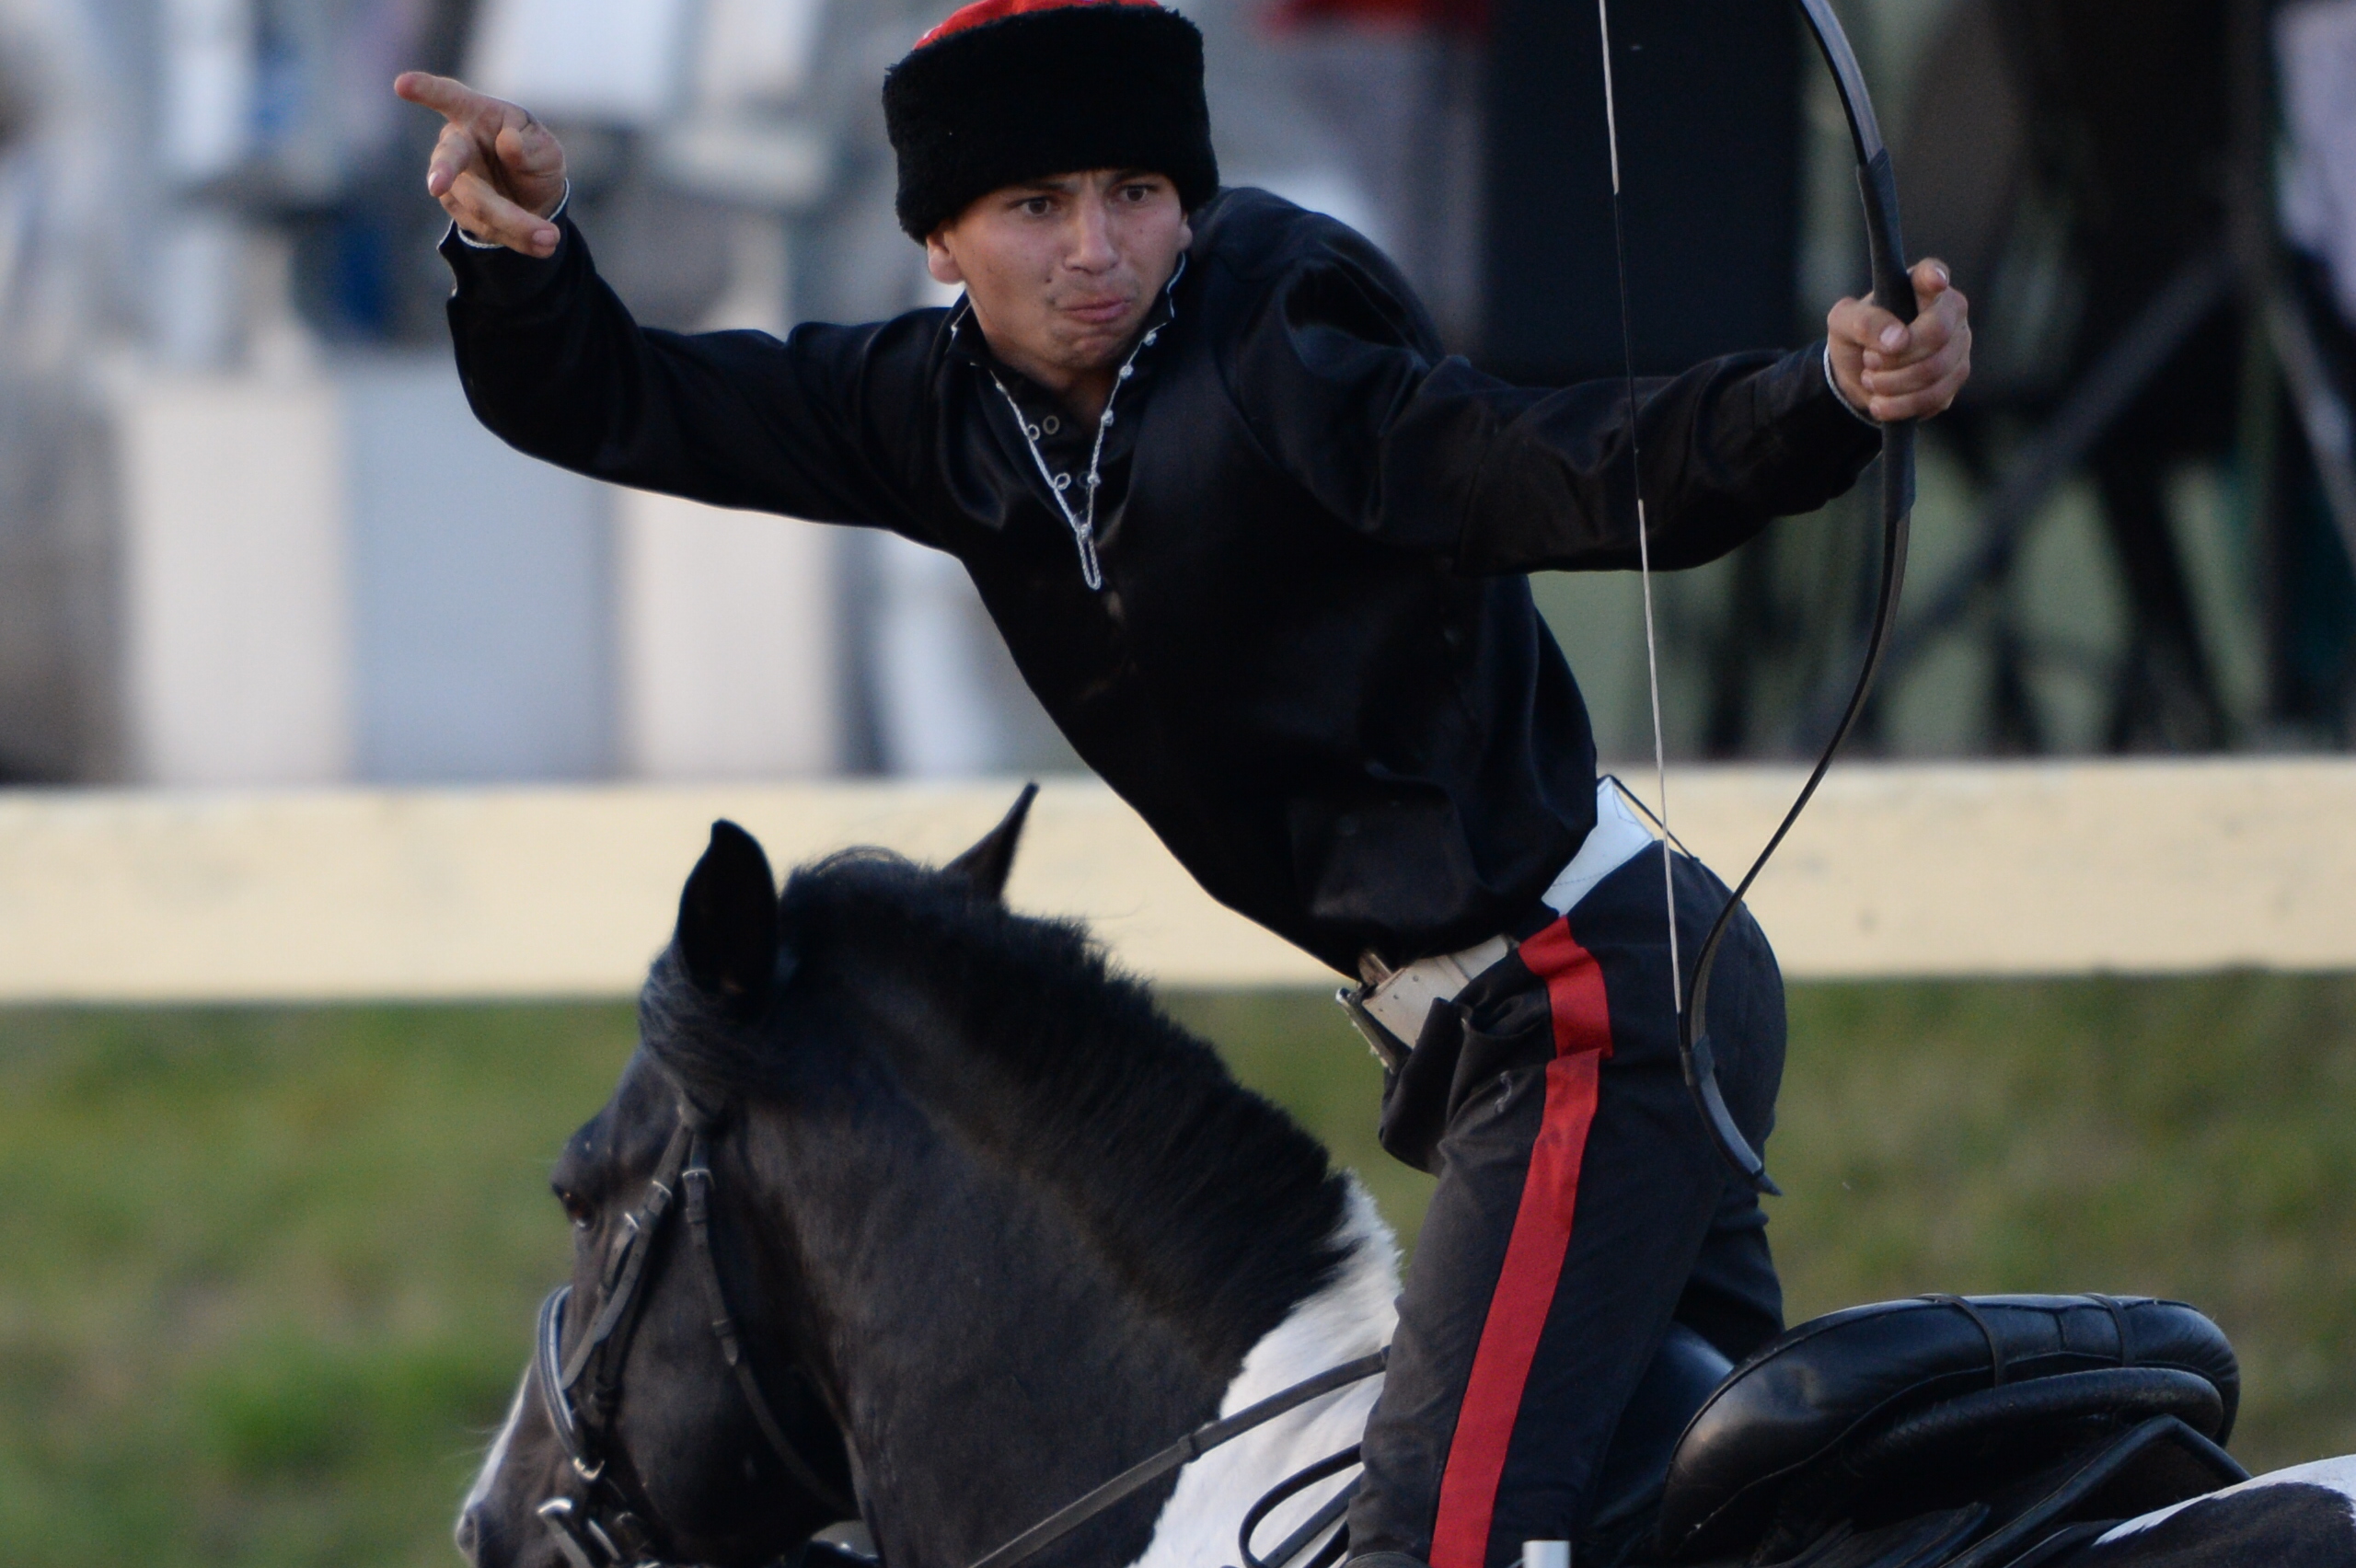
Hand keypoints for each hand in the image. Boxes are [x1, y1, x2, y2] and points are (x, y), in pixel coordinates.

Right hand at [393, 72, 567, 257]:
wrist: (534, 197)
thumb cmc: (535, 157)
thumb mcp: (545, 149)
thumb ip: (529, 147)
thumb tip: (506, 144)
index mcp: (476, 114)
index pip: (449, 97)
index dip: (426, 90)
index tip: (402, 84)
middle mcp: (457, 144)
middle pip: (449, 159)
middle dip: (443, 172)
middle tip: (436, 186)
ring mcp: (452, 179)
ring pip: (477, 204)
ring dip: (515, 224)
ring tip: (549, 239)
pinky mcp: (458, 209)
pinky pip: (487, 228)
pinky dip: (517, 237)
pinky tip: (541, 242)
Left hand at [1826, 259, 1971, 422]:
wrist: (1859, 376)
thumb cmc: (1856, 338)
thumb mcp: (1843, 323)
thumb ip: (1863, 322)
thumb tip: (1897, 339)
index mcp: (1921, 287)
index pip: (1933, 274)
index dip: (1935, 277)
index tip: (1934, 282)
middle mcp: (1950, 312)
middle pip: (1938, 333)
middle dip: (1895, 356)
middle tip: (1869, 361)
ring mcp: (1959, 346)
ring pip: (1936, 370)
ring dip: (1893, 383)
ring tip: (1871, 380)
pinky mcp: (1954, 380)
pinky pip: (1935, 397)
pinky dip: (1900, 405)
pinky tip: (1881, 402)